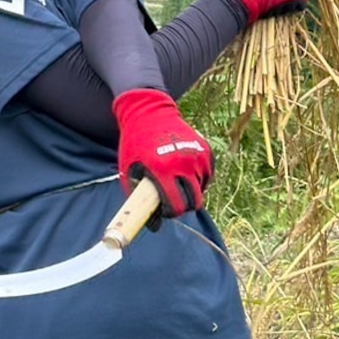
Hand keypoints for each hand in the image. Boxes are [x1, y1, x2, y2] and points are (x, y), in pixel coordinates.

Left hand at [112, 88, 212, 219]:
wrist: (149, 112)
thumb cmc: (135, 143)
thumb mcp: (130, 168)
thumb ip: (138, 196)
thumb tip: (153, 225)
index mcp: (163, 169)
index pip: (176, 204)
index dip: (171, 213)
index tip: (166, 211)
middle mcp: (183, 163)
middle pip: (193, 200)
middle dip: (184, 205)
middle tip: (174, 201)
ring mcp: (196, 155)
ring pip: (201, 187)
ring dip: (191, 190)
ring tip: (177, 181)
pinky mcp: (205, 149)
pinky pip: (208, 174)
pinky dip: (200, 178)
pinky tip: (187, 173)